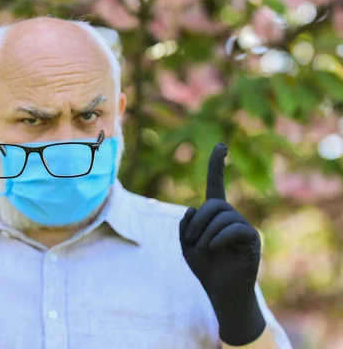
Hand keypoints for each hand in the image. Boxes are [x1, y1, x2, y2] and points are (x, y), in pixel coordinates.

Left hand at [179, 143, 265, 345]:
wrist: (221, 291)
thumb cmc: (205, 268)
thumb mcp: (186, 245)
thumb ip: (185, 225)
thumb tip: (194, 208)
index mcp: (214, 214)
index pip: (216, 184)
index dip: (217, 165)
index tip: (221, 146)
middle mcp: (231, 216)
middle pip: (213, 203)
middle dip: (198, 221)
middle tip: (193, 240)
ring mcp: (242, 226)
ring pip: (222, 215)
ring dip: (206, 233)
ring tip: (204, 250)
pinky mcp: (251, 238)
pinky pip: (234, 228)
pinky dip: (218, 239)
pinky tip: (214, 250)